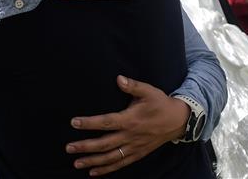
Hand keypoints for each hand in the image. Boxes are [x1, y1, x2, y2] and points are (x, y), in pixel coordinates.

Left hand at [66, 75, 188, 175]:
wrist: (178, 120)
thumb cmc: (160, 103)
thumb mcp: (148, 91)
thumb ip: (132, 86)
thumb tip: (118, 78)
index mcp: (130, 119)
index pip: (106, 122)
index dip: (89, 123)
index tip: (74, 122)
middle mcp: (130, 136)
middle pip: (104, 144)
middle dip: (85, 147)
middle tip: (69, 148)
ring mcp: (134, 147)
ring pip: (110, 157)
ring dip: (92, 161)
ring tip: (76, 162)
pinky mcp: (137, 154)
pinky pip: (120, 164)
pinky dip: (106, 169)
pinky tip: (93, 172)